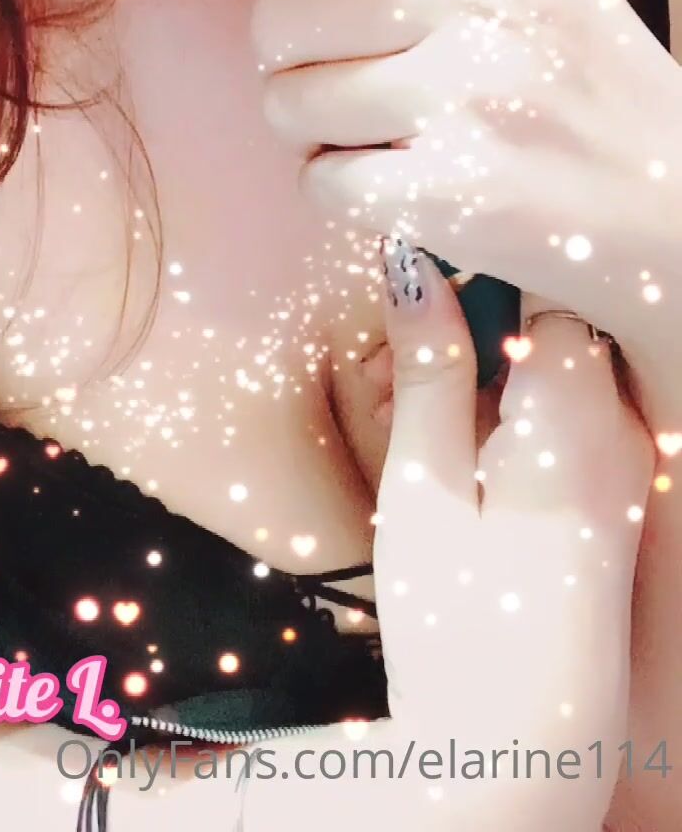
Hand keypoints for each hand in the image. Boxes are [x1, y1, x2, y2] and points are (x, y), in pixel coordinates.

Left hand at [240, 0, 681, 353]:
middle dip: (293, 60)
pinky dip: (343, 190)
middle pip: (280, 16)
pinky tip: (403, 182)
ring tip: (388, 134)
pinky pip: (318, 181)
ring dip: (314, 130)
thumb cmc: (580, 83)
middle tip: (353, 80)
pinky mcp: (452, 190)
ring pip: (286, 104)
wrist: (678, 212)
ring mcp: (468, 94)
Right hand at [370, 239, 652, 827]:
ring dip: (481, 373)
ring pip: (552, 369)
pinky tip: (455, 460)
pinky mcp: (616, 498)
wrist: (523, 752)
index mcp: (574, 415)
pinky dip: (509, 415)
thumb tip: (409, 261)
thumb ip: (426, 365)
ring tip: (406, 427)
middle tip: (386, 382)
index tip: (407, 294)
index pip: (538, 279)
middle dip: (466, 327)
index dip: (469, 271)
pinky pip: (566, 417)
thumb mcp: (421, 484)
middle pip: (547, 321)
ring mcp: (626, 467)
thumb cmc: (461, 625)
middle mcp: (620, 432)